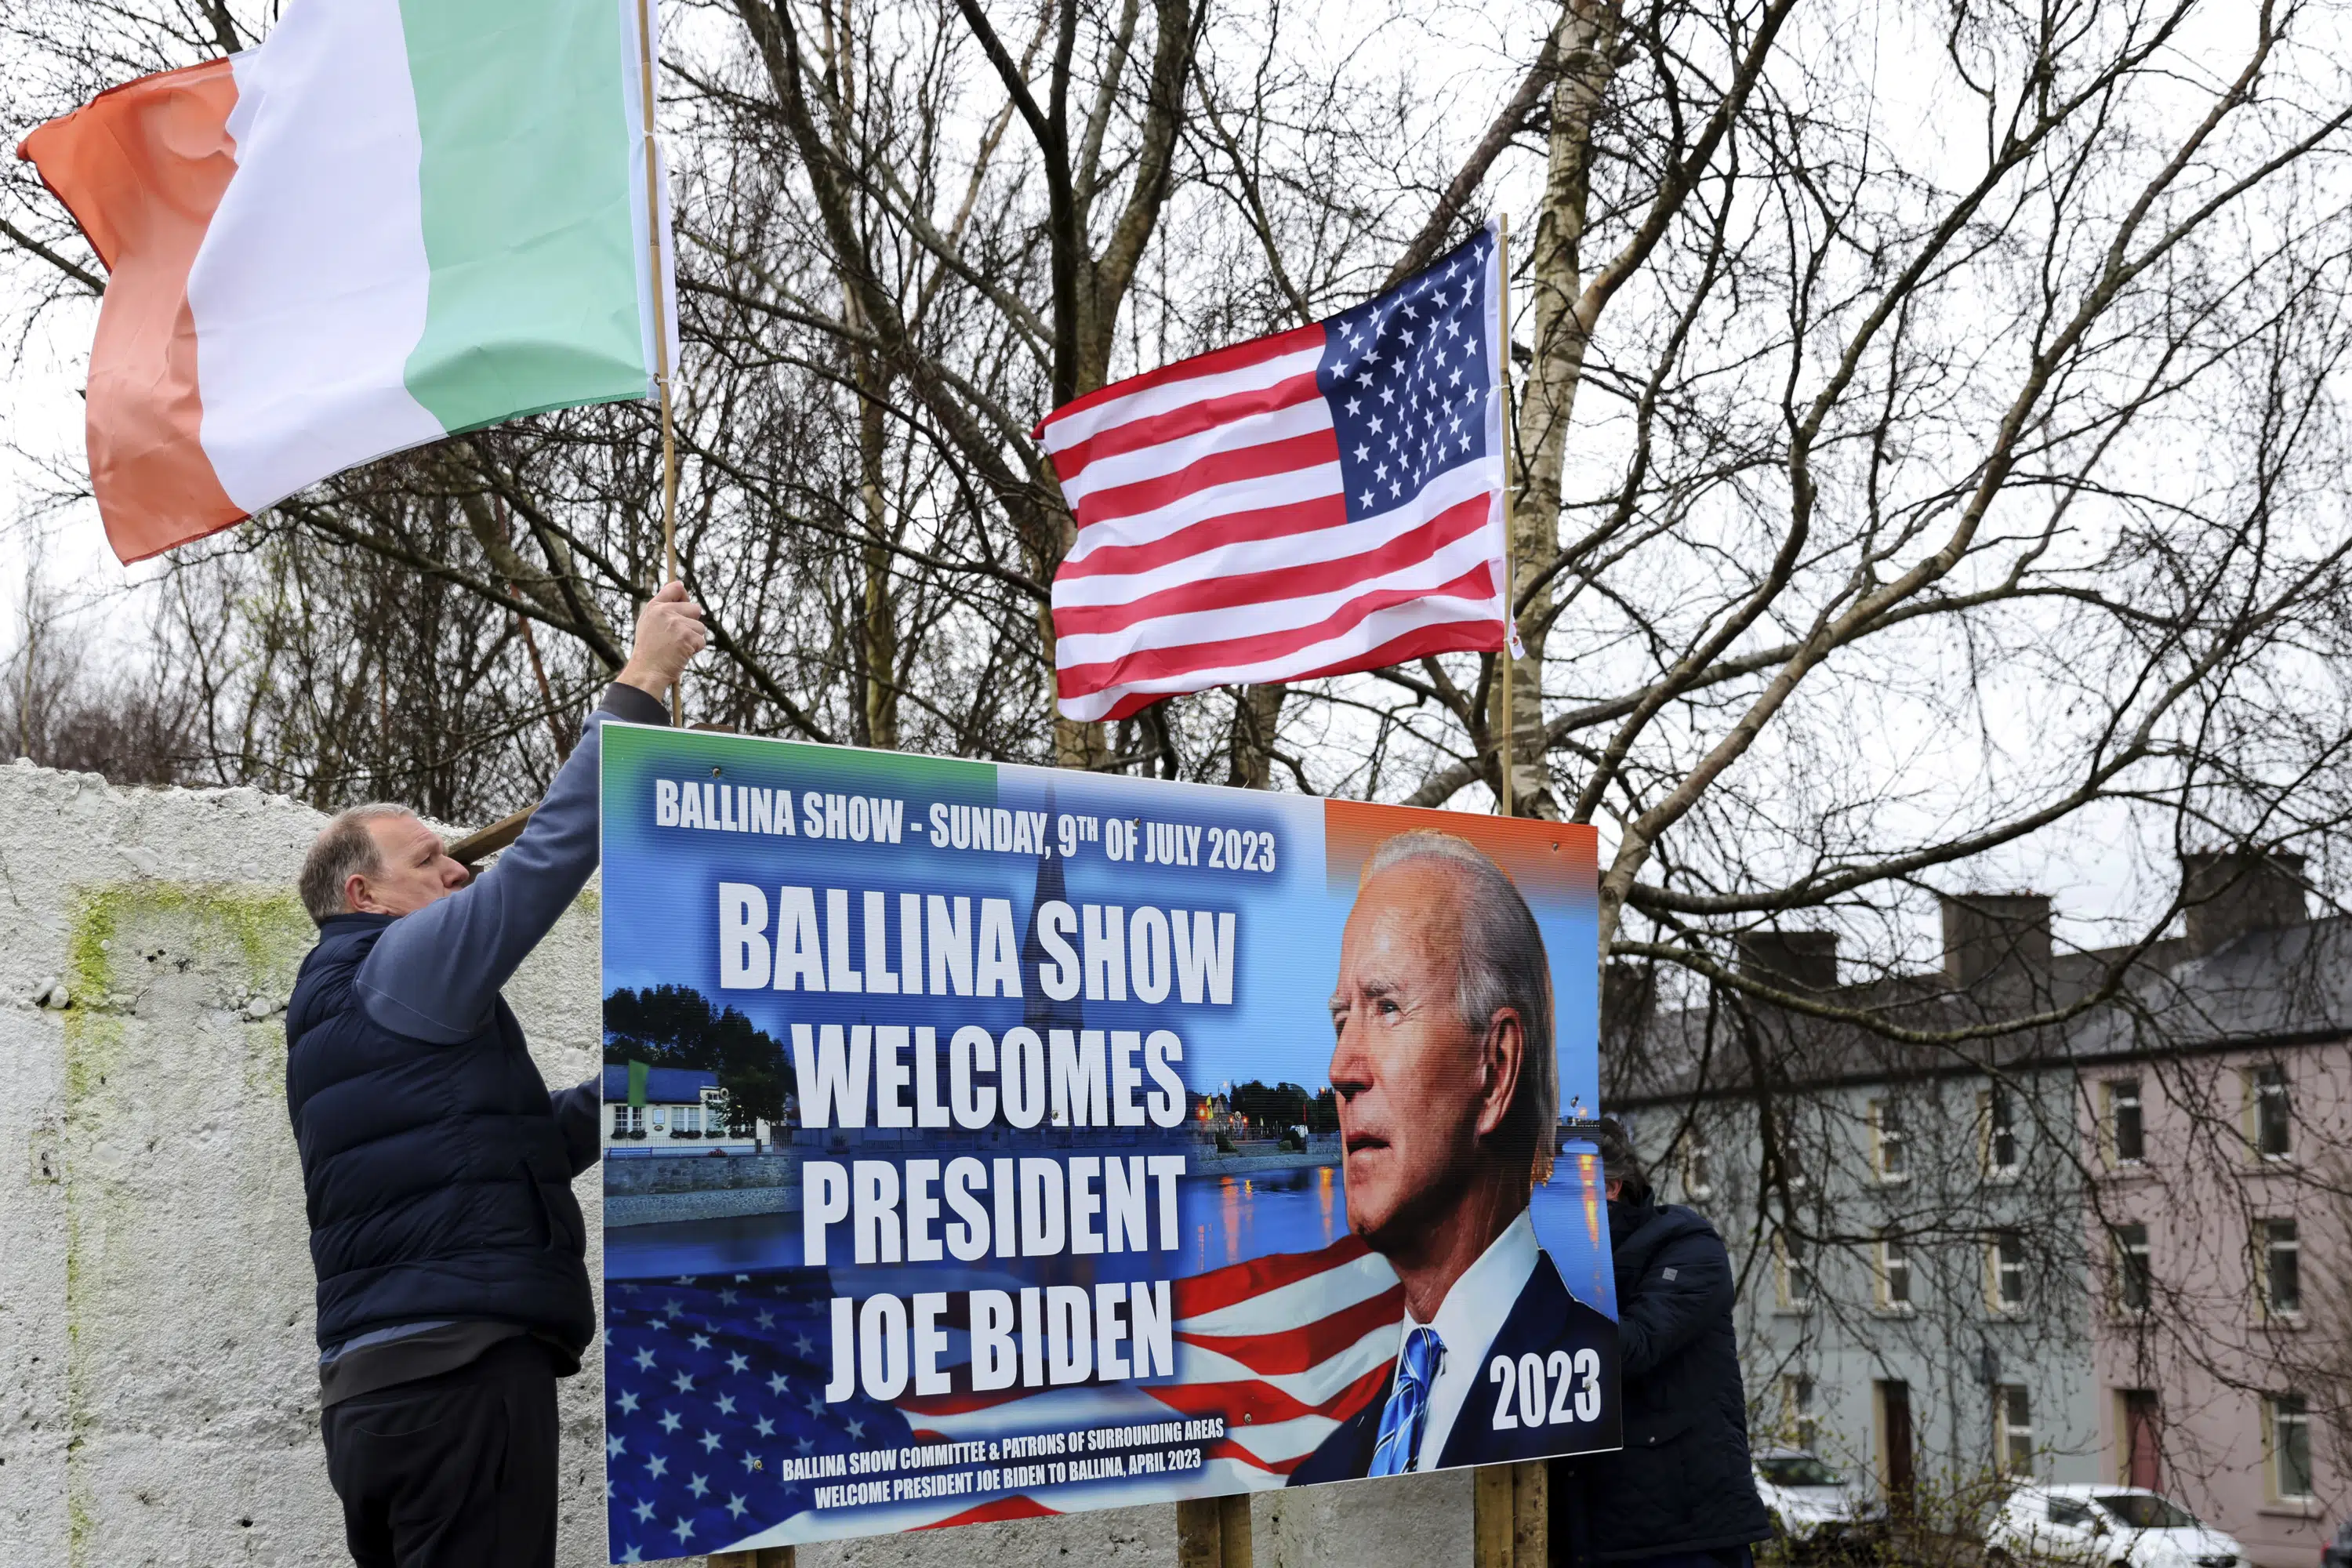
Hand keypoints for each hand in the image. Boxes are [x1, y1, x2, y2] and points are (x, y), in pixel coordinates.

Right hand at [617, 581, 705, 697]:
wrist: (646, 672)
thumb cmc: (649, 653)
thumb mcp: (648, 626)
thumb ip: (662, 612)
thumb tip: (683, 601)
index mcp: (654, 607)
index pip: (676, 587)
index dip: (685, 596)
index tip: (685, 604)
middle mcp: (665, 611)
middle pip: (695, 608)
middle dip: (692, 624)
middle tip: (679, 637)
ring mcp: (676, 623)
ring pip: (700, 627)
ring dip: (694, 639)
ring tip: (677, 648)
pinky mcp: (687, 636)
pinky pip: (701, 641)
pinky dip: (695, 650)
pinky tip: (681, 655)